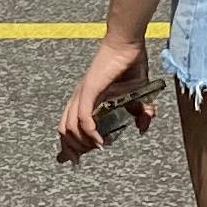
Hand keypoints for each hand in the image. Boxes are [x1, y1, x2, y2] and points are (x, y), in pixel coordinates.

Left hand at [55, 34, 157, 163]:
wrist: (128, 44)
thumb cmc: (130, 66)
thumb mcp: (138, 96)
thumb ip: (140, 113)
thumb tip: (142, 128)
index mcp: (86, 100)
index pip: (68, 126)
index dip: (68, 146)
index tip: (73, 161)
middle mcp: (80, 98)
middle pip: (64, 130)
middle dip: (72, 150)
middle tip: (84, 160)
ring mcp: (82, 94)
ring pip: (70, 127)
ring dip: (82, 143)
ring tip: (97, 149)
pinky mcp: (89, 90)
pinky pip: (83, 117)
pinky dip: (89, 132)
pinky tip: (100, 141)